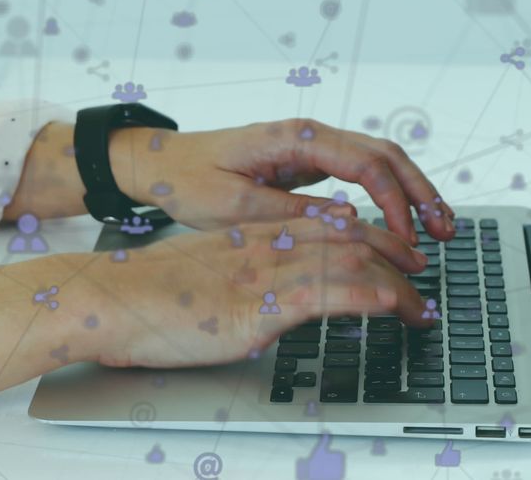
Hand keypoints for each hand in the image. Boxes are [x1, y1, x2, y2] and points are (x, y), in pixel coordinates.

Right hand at [74, 214, 432, 367]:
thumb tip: (265, 292)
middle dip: (394, 253)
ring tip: (421, 304)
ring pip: (350, 260)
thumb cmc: (146, 293)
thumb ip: (241, 274)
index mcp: (252, 234)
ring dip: (396, 282)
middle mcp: (266, 244)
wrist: (109, 297)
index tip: (390, 254)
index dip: (366, 236)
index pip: (324, 223)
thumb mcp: (204, 273)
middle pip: (347, 236)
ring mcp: (265, 271)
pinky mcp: (261, 303)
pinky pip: (331, 292)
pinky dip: (373, 296)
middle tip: (421, 275)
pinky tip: (396, 307)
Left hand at [109, 118, 455, 245]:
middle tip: (446, 231)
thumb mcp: (235, 206)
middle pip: (385, 154)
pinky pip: (361, 174)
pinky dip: (389, 195)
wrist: (160, 164)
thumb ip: (291, 215)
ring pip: (379, 161)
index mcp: (295, 138)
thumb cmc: (188, 179)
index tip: (408, 237)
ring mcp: (311, 147)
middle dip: (421, 192)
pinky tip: (403, 221)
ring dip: (411, 193)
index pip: (365, 164)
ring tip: (439, 228)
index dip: (395, 201)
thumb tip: (346, 225)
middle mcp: (310, 135)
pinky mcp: (307, 163)